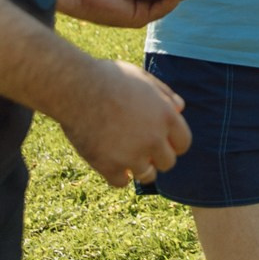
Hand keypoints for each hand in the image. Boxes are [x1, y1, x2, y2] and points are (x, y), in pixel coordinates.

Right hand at [55, 58, 191, 185]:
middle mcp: (153, 139)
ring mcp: (132, 155)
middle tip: (139, 145)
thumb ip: (164, 94)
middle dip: (156, 156)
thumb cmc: (107, 77)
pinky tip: (109, 161)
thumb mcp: (141, 78)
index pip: (183, 144)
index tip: (159, 139)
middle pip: (168, 162)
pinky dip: (116, 174)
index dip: (172, 142)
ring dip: (138, 167)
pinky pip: (121, 182)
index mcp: (166, 116)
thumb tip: (180, 109)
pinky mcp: (109, 166)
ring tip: (123, 153)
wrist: (75, 87)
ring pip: (147, 175)